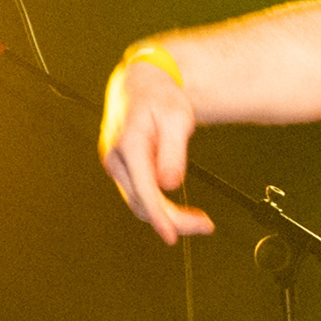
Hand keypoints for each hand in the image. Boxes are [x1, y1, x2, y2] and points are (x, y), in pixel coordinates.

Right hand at [96, 53, 212, 242]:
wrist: (142, 84)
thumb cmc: (162, 98)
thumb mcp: (177, 118)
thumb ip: (173, 152)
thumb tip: (169, 184)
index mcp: (129, 144)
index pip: (143, 189)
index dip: (158, 216)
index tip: (171, 236)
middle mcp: (115, 158)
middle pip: (141, 202)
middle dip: (172, 220)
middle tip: (205, 226)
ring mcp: (115, 165)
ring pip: (139, 202)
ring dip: (167, 217)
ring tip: (200, 222)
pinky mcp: (122, 170)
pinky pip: (140, 195)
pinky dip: (160, 207)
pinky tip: (181, 213)